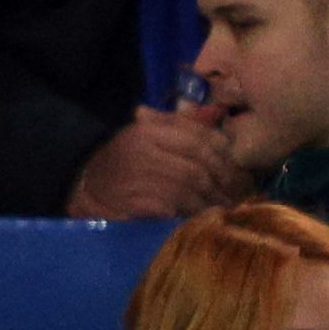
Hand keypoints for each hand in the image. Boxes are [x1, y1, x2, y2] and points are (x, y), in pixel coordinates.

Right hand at [68, 108, 235, 218]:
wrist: (87, 186)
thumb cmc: (126, 161)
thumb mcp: (150, 137)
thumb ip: (182, 126)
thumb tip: (216, 114)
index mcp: (149, 129)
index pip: (198, 138)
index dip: (225, 155)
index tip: (241, 169)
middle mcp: (145, 149)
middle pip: (198, 165)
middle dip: (223, 181)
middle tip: (240, 193)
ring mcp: (139, 175)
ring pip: (190, 187)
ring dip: (212, 200)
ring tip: (227, 207)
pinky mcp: (137, 200)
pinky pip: (176, 207)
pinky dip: (194, 212)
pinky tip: (204, 216)